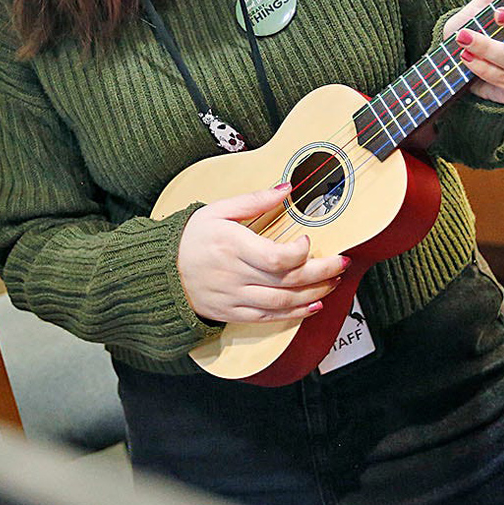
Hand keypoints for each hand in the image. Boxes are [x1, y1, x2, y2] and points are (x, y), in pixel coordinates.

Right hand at [177, 184, 346, 322]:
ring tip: (334, 282)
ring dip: (314, 293)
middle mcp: (235, 275)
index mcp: (232, 246)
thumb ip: (254, 200)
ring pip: (283, 302)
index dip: (300, 253)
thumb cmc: (191, 237)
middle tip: (342, 263)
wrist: (161, 271)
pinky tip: (313, 305)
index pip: (276, 258)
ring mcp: (235, 297)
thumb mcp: (218, 210)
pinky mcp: (234, 312)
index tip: (307, 241)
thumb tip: (286, 187)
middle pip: (288, 280)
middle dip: (322, 273)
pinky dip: (295, 313)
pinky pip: (270, 317)